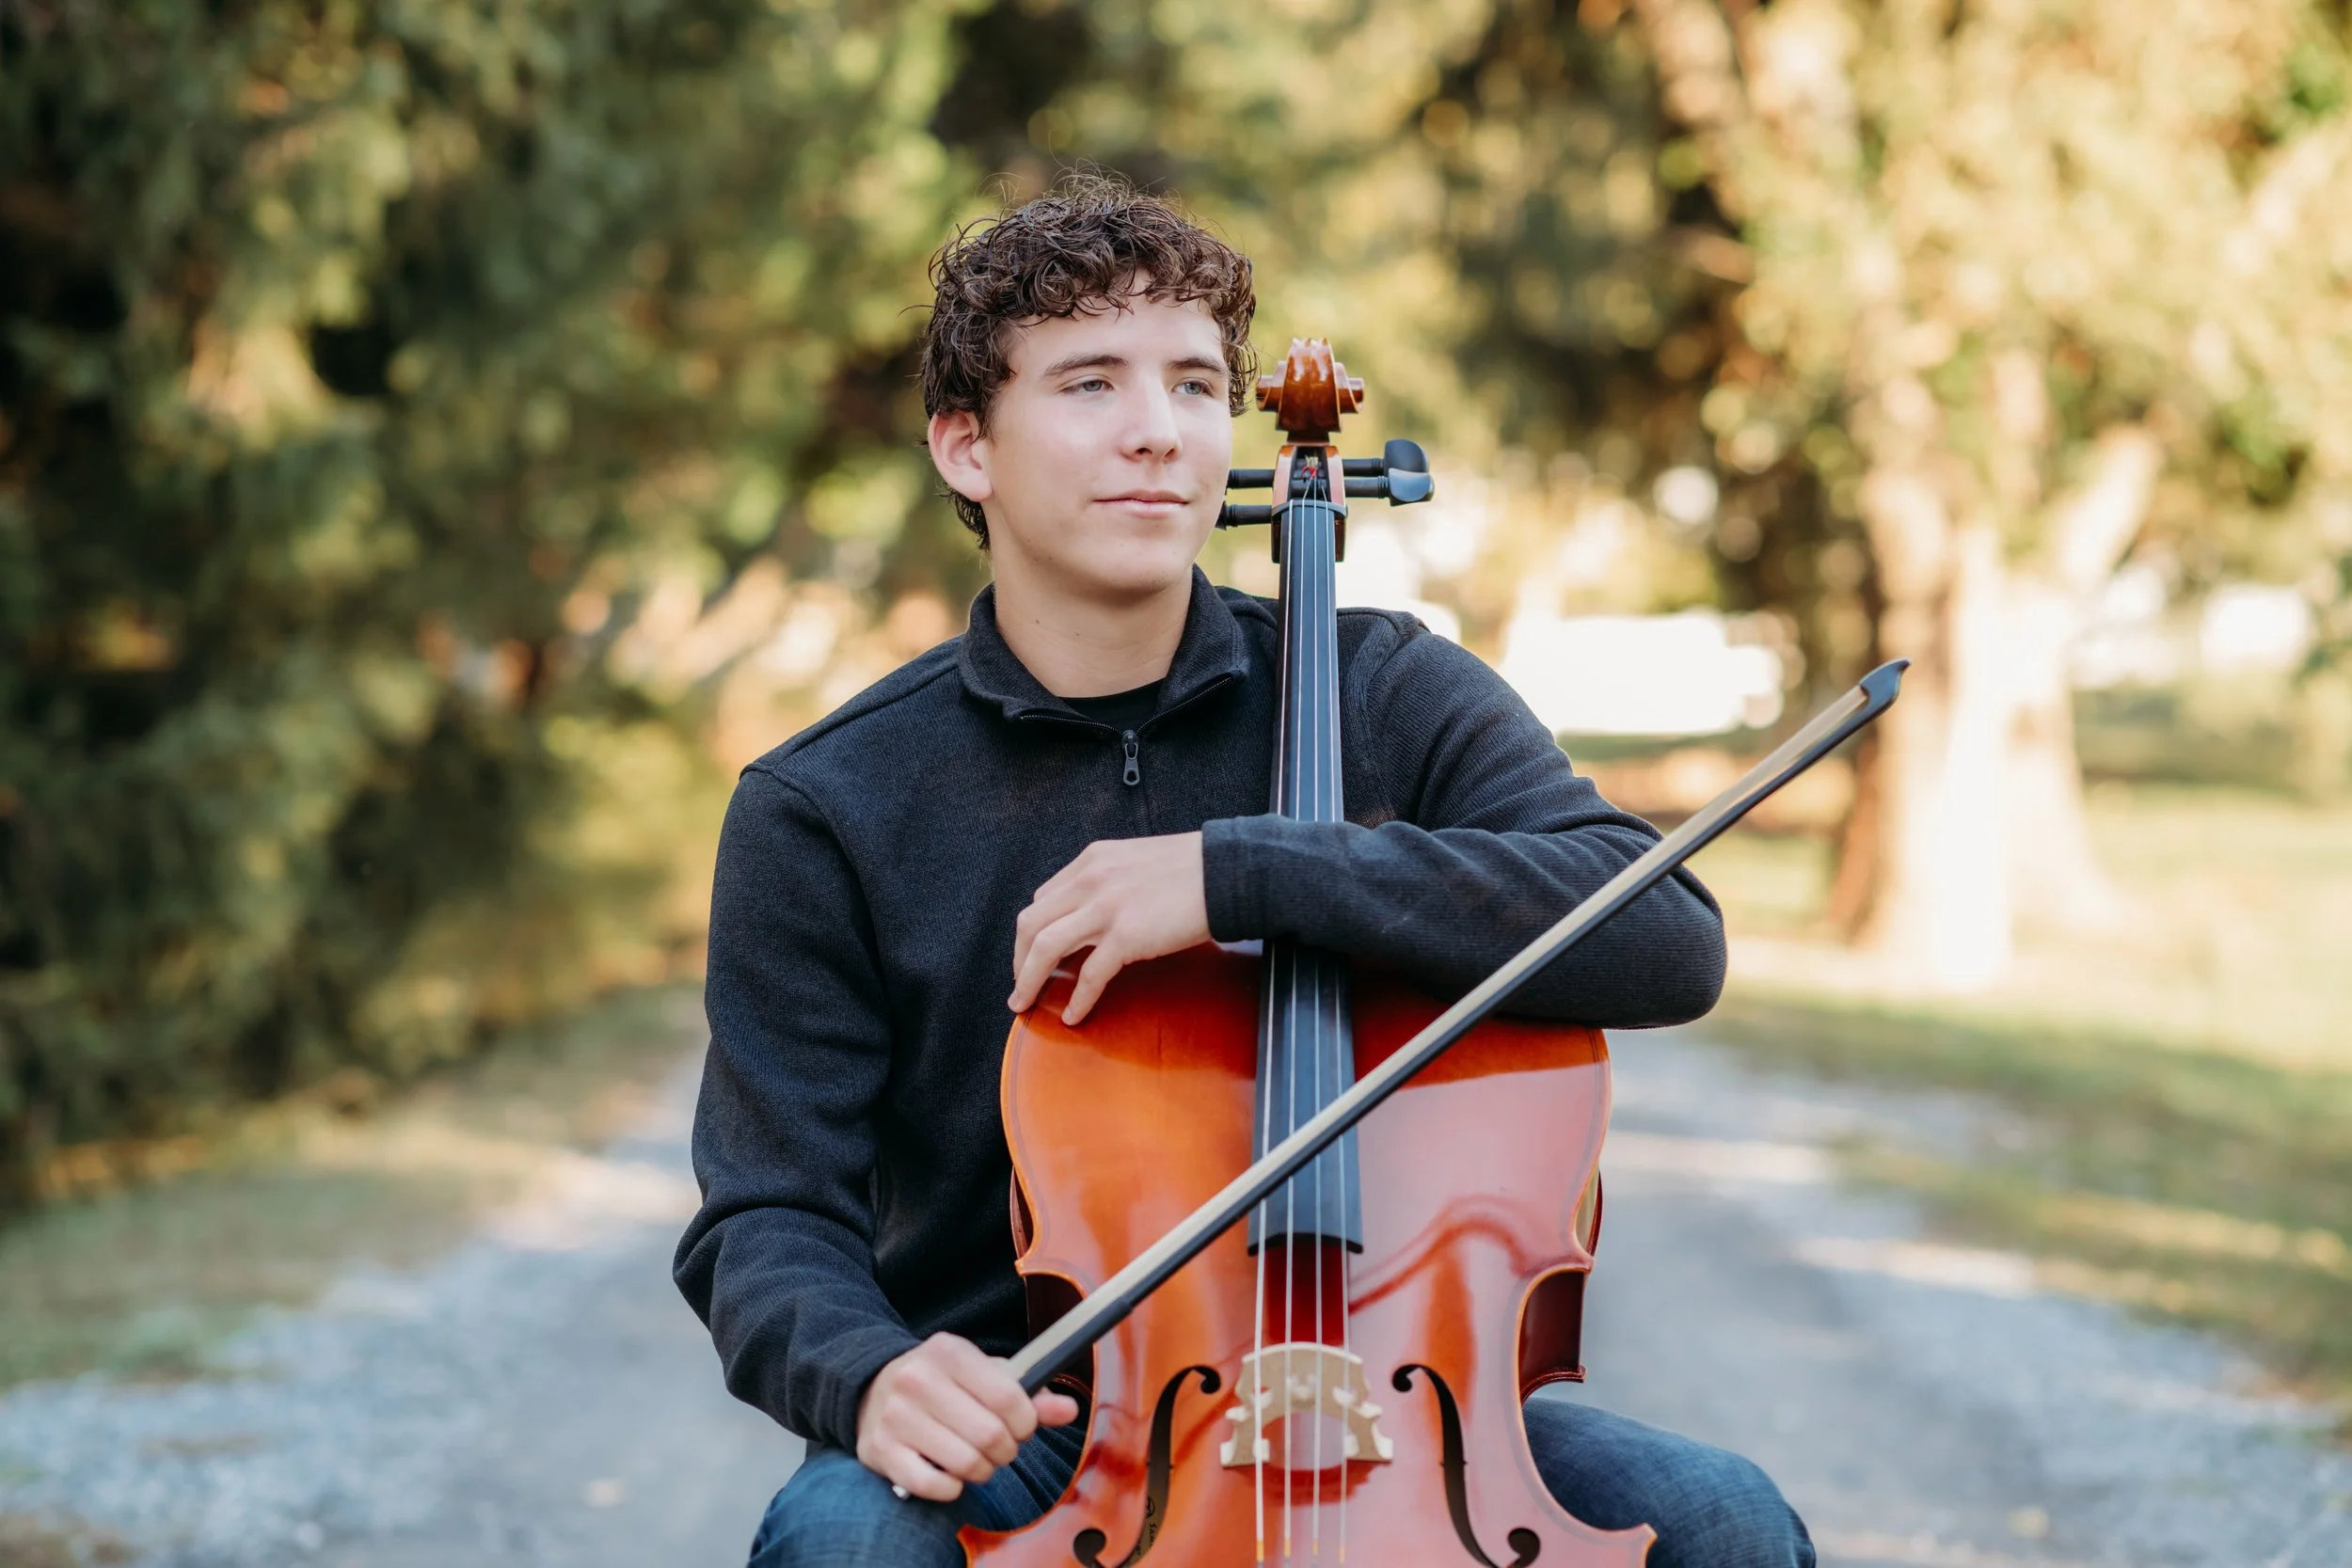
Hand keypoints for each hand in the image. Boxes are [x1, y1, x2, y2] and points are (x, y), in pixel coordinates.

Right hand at [857, 1334, 1079, 1501]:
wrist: (872, 1387)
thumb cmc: (941, 1383)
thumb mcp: (984, 1374)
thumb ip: (1030, 1393)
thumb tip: (1069, 1410)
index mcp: (949, 1352)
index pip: (1008, 1397)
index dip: (1026, 1422)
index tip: (1022, 1426)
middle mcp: (918, 1380)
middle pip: (990, 1435)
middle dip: (1006, 1450)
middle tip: (999, 1446)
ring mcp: (895, 1416)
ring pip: (965, 1463)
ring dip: (982, 1470)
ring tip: (975, 1458)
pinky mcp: (880, 1451)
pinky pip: (933, 1485)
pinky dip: (951, 1488)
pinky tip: (949, 1473)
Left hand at [1009, 831, 1209, 1024]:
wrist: (1227, 871)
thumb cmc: (1192, 868)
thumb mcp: (1135, 861)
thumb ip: (1108, 881)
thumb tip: (1094, 911)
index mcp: (1091, 862)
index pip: (1043, 898)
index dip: (1033, 930)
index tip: (1033, 952)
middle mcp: (1090, 881)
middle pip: (1031, 923)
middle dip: (1017, 958)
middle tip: (1020, 982)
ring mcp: (1106, 909)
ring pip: (1045, 948)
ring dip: (1027, 980)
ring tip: (1023, 1002)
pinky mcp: (1127, 937)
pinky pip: (1089, 976)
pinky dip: (1077, 1000)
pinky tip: (1072, 1015)